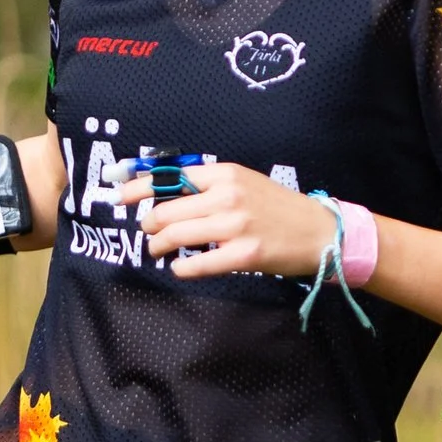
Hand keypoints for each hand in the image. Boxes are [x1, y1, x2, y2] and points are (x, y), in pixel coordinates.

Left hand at [129, 161, 342, 282]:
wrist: (320, 232)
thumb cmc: (279, 208)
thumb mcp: (245, 184)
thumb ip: (210, 186)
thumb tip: (166, 194)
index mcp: (226, 174)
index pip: (171, 178)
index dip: (140, 188)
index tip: (121, 196)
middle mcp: (227, 196)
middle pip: (166, 211)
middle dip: (149, 226)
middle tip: (148, 234)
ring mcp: (235, 226)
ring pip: (176, 236)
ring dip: (158, 247)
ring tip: (157, 251)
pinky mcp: (243, 255)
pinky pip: (198, 264)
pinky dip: (182, 268)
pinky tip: (180, 268)